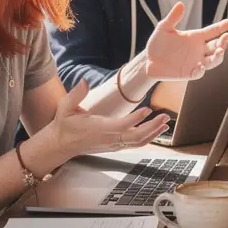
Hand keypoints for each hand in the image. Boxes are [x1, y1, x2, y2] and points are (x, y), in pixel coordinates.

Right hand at [52, 80, 169, 161]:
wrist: (61, 144)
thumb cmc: (65, 125)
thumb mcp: (65, 107)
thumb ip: (76, 95)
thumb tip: (84, 82)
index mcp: (98, 128)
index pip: (120, 126)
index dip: (135, 119)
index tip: (147, 110)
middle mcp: (108, 139)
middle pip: (135, 137)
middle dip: (152, 127)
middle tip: (164, 116)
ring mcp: (113, 144)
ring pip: (137, 142)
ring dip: (153, 132)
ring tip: (165, 121)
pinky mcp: (115, 146)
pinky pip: (135, 144)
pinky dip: (148, 137)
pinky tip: (157, 129)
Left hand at [145, 2, 227, 81]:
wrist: (148, 61)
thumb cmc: (157, 44)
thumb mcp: (164, 28)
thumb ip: (172, 18)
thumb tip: (180, 4)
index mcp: (195, 37)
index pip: (212, 31)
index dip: (221, 27)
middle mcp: (198, 50)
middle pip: (216, 46)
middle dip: (223, 42)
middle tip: (226, 37)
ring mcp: (195, 62)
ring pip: (213, 61)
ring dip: (218, 56)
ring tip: (219, 51)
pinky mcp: (189, 73)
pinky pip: (199, 73)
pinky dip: (201, 70)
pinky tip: (199, 66)